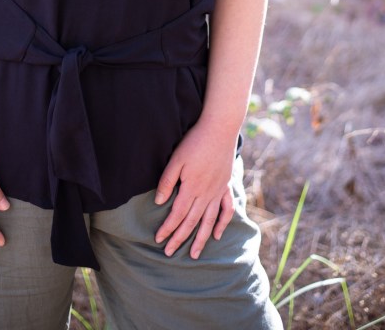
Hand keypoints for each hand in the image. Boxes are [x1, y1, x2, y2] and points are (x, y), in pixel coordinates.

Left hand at [153, 119, 237, 259]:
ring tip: (194, 255)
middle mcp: (206, 194)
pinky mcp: (226, 186)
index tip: (158, 240)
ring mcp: (218, 191)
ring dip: (200, 239)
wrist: (220, 128)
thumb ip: (168, 181)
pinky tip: (218, 235)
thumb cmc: (195, 141)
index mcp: (192, 188)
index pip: (177, 215)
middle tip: (169, 253)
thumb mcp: (177, 159)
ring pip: (209, 221)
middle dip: (179, 239)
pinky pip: (226, 210)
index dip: (167, 228)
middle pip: (191, 222)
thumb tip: (159, 202)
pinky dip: (222, 224)